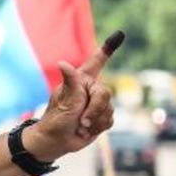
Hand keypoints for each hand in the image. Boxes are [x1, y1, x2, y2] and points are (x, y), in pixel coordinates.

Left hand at [26, 32, 122, 157]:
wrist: (56, 141)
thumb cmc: (56, 118)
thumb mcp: (65, 100)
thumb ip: (71, 82)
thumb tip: (62, 63)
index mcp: (81, 80)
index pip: (97, 61)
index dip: (108, 49)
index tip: (119, 34)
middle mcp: (91, 89)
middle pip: (105, 94)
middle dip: (94, 110)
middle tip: (81, 120)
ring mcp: (97, 104)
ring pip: (109, 109)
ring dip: (95, 121)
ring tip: (80, 125)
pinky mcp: (101, 117)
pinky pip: (110, 120)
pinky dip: (98, 127)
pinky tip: (86, 130)